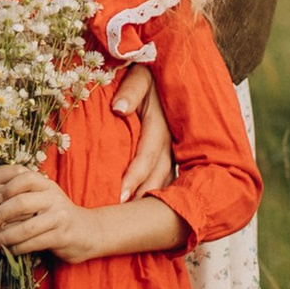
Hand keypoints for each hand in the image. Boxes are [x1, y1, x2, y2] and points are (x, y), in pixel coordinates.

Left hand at [0, 163, 95, 264]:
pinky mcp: (61, 237)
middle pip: (22, 202)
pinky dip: (18, 248)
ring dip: (5, 236)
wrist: (86, 231)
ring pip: (27, 227)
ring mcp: (59, 218)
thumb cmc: (56, 214)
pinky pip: (34, 243)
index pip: (26, 177)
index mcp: (47, 186)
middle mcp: (54, 198)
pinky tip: (9, 250)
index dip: (8, 187)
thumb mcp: (45, 197)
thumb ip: (26, 192)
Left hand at [118, 66, 176, 205]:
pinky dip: (154, 192)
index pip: (147, 155)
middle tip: (122, 216)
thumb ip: (131, 90)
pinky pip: (163, 176)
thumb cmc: (145, 72)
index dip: (135, 176)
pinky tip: (143, 205)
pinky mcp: (167, 151)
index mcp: (160, 123)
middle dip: (142, 196)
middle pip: (158, 175)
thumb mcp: (138, 75)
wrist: (163, 69)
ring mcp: (170, 147)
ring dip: (149, 198)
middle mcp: (168, 140)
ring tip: (131, 219)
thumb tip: (119, 108)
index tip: (120, 194)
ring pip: (163, 179)